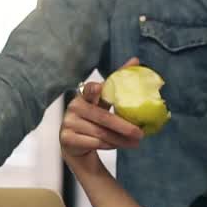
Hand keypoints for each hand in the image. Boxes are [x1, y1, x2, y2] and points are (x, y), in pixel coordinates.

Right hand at [60, 58, 145, 173]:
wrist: (76, 145)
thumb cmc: (93, 119)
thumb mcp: (104, 102)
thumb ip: (116, 85)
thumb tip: (135, 60)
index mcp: (84, 95)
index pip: (89, 90)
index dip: (93, 89)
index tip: (98, 88)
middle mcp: (74, 107)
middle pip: (103, 117)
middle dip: (124, 126)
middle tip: (139, 133)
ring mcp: (68, 123)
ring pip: (100, 133)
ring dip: (120, 139)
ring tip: (135, 142)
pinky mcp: (67, 138)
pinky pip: (94, 143)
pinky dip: (109, 146)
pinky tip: (118, 146)